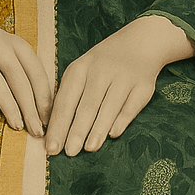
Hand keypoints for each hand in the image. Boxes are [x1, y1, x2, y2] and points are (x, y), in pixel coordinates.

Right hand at [0, 0, 52, 136]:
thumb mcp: (11, 50)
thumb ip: (26, 70)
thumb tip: (44, 106)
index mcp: (17, 44)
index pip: (36, 73)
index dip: (43, 98)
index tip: (48, 119)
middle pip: (20, 82)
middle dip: (30, 109)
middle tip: (37, 130)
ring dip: (11, 110)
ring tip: (18, 126)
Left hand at [44, 14, 194, 155]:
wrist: (140, 41)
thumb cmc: (102, 64)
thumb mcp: (81, 70)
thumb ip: (68, 96)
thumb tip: (52, 129)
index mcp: (80, 68)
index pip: (65, 101)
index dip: (58, 125)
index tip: (51, 147)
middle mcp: (101, 71)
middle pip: (87, 105)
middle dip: (76, 131)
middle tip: (69, 152)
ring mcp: (124, 77)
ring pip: (109, 107)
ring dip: (98, 129)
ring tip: (89, 148)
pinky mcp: (143, 85)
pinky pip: (131, 106)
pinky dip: (122, 120)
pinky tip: (113, 134)